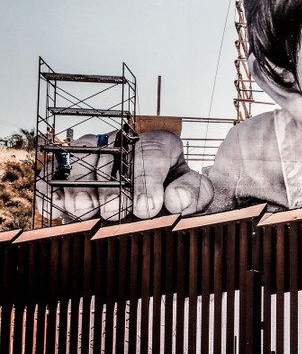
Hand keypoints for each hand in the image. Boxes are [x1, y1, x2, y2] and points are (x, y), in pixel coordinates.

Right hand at [37, 130, 212, 220]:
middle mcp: (123, 141)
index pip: (150, 153)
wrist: (159, 200)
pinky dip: (50, 188)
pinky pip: (53, 173)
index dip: (146, 181)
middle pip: (109, 154)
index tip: (147, 208)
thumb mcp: (197, 193)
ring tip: (86, 211)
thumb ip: (193, 194)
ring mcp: (93, 152)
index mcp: (160, 143)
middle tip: (113, 213)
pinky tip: (54, 207)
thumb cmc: (178, 195)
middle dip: (109, 187)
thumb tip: (175, 199)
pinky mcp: (70, 168)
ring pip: (78, 158)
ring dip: (79, 186)